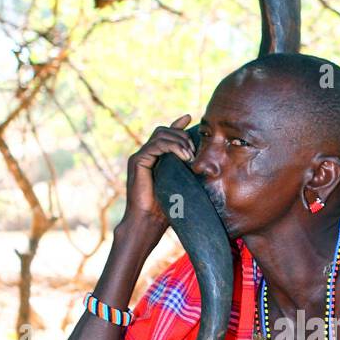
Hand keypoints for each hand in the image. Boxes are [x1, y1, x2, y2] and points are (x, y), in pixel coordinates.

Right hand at [120, 115, 196, 243]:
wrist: (149, 222)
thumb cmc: (167, 209)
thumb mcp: (182, 184)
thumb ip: (187, 169)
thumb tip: (202, 162)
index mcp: (155, 158)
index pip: (166, 134)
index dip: (177, 124)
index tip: (190, 117)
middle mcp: (146, 155)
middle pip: (164, 131)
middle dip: (182, 136)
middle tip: (195, 150)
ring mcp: (140, 157)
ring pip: (160, 134)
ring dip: (179, 141)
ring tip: (191, 155)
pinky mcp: (138, 161)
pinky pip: (155, 145)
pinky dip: (172, 146)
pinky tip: (184, 156)